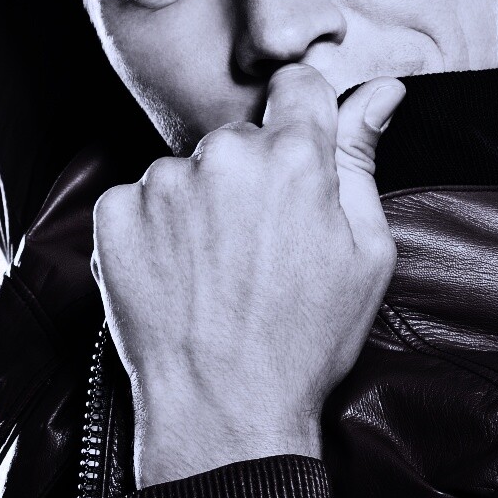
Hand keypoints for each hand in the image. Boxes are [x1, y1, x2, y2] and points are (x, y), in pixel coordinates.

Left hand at [91, 65, 404, 487]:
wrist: (223, 412)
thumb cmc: (306, 338)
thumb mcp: (366, 252)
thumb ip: (363, 159)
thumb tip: (381, 92)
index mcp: (294, 156)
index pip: (297, 85)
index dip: (301, 115)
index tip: (297, 152)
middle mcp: (225, 155)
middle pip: (241, 136)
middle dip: (252, 173)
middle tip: (257, 242)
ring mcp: (163, 182)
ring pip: (189, 169)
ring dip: (200, 201)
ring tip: (214, 267)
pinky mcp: (115, 213)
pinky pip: (139, 197)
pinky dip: (154, 226)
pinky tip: (175, 272)